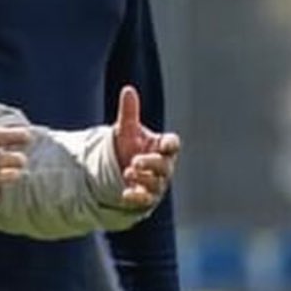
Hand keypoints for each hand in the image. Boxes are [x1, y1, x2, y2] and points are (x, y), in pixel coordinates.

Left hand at [113, 86, 179, 206]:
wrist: (118, 170)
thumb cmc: (129, 146)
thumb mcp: (126, 129)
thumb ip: (129, 113)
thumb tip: (128, 90)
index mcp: (161, 147)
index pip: (172, 144)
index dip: (171, 144)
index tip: (166, 144)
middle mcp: (163, 166)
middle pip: (164, 166)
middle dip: (152, 163)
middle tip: (135, 161)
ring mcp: (156, 183)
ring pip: (156, 183)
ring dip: (143, 179)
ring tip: (128, 172)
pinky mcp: (146, 197)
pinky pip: (145, 200)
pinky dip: (137, 197)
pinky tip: (126, 194)